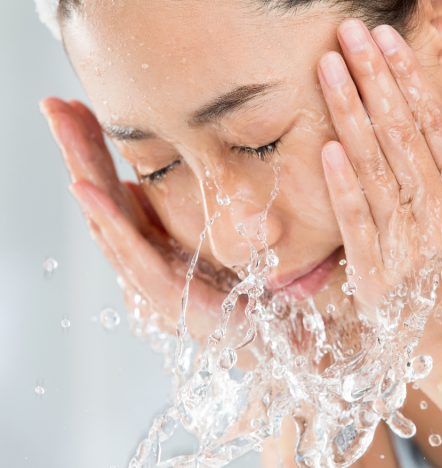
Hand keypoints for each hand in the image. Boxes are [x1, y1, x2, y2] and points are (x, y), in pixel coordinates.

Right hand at [40, 98, 233, 343]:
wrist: (275, 334)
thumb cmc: (244, 288)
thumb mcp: (207, 238)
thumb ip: (174, 215)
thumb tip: (137, 185)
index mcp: (152, 244)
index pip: (115, 190)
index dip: (94, 150)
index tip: (76, 106)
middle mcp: (144, 261)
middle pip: (103, 200)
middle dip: (78, 150)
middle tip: (54, 104)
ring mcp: (152, 280)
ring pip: (110, 220)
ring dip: (85, 171)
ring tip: (64, 128)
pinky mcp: (169, 297)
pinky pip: (134, 253)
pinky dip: (108, 219)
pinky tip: (86, 186)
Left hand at [317, 20, 441, 349]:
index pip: (434, 126)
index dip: (409, 79)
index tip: (387, 41)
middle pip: (401, 136)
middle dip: (374, 79)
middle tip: (350, 33)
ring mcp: (409, 247)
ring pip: (375, 169)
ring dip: (350, 113)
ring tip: (331, 67)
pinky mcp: (377, 276)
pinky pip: (357, 224)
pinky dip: (342, 184)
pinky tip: (327, 146)